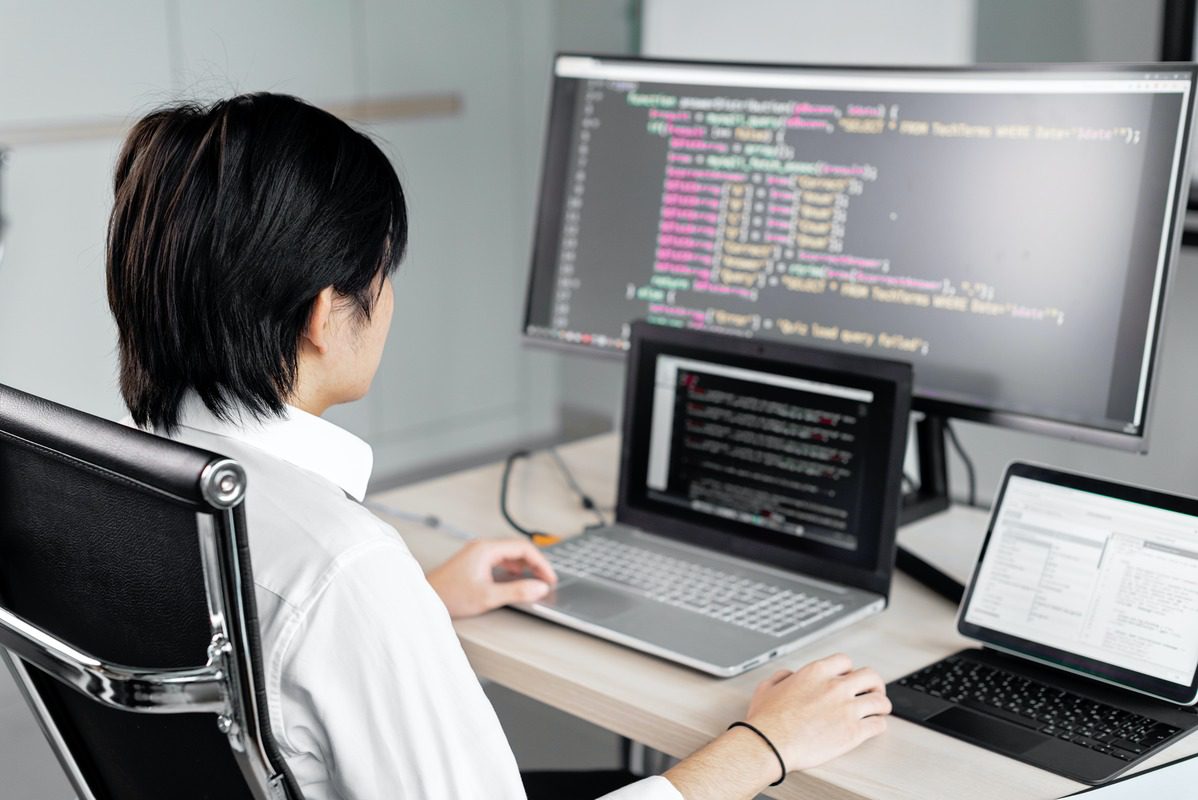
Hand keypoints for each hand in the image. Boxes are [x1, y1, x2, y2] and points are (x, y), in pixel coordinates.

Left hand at [426, 538, 556, 618]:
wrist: (425, 599)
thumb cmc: (449, 595)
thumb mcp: (488, 596)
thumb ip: (517, 591)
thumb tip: (539, 588)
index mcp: (487, 549)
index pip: (523, 548)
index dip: (541, 563)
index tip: (549, 577)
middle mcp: (482, 547)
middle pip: (518, 549)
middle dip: (535, 564)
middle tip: (546, 580)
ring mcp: (477, 554)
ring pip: (509, 554)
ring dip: (525, 566)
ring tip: (535, 580)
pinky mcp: (474, 563)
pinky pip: (500, 560)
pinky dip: (513, 569)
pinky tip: (516, 579)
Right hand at [743, 653, 890, 771]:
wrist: (771, 743)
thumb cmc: (767, 720)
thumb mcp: (767, 687)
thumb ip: (781, 677)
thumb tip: (788, 676)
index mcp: (816, 672)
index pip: (845, 661)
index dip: (849, 670)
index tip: (849, 678)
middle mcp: (835, 687)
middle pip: (870, 676)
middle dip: (874, 684)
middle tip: (872, 691)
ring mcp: (847, 709)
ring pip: (880, 701)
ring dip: (881, 705)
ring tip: (879, 710)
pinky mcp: (853, 732)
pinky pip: (878, 725)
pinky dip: (879, 725)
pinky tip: (874, 727)